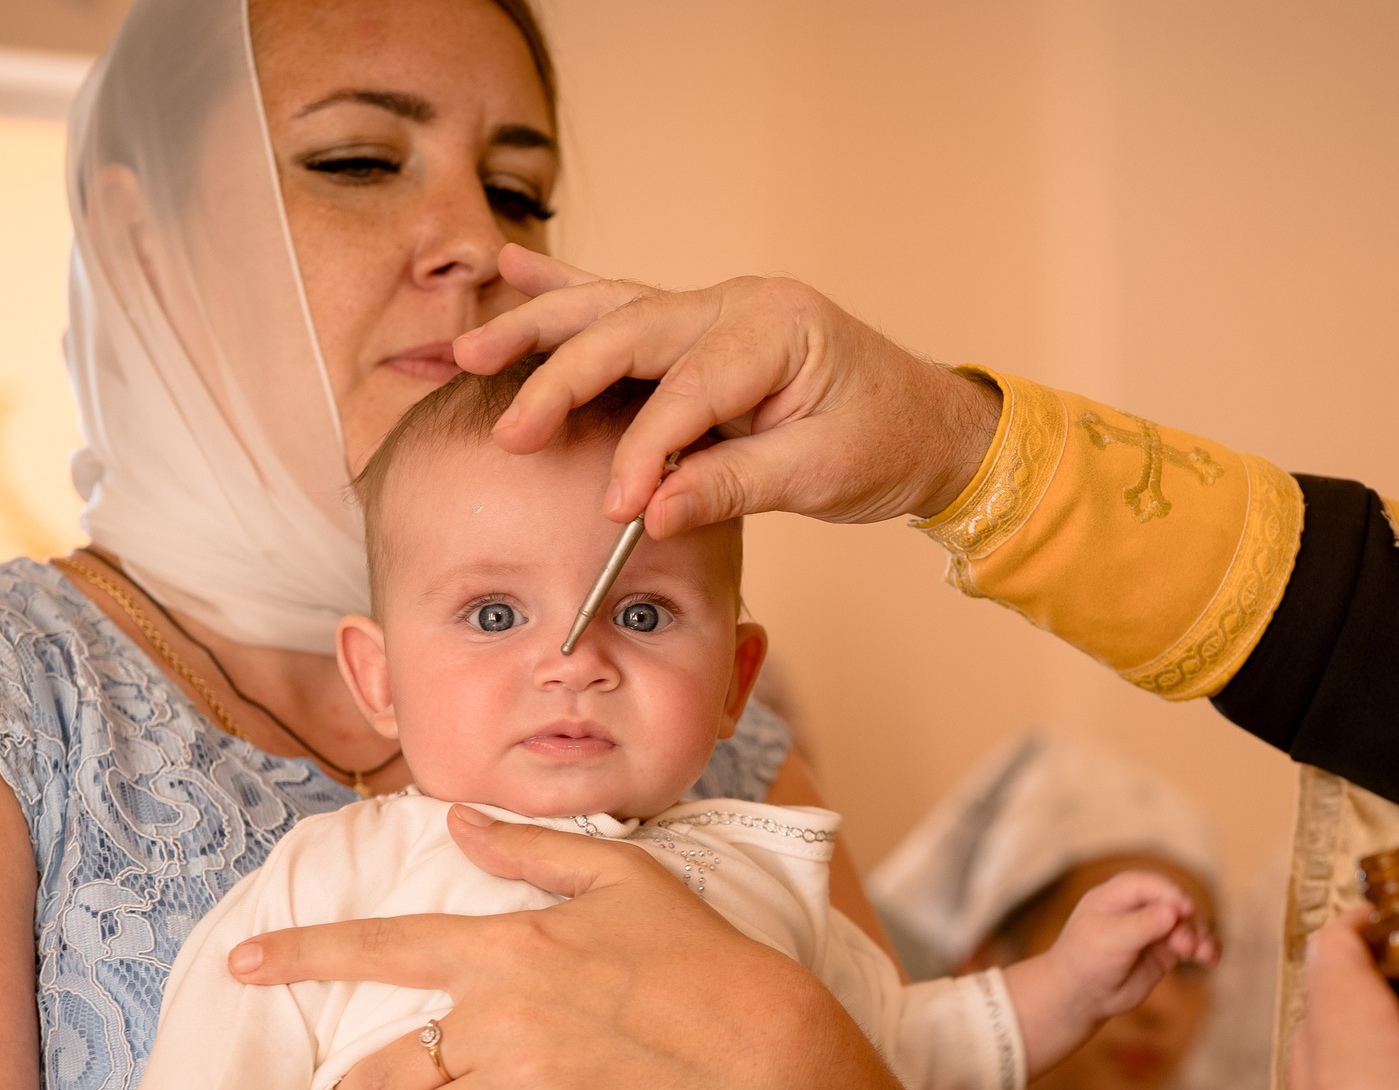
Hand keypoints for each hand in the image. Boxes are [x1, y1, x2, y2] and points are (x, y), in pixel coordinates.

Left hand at [230, 806, 870, 1089]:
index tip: (243, 965)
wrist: (762, 1049)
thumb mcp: (624, 877)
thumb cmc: (699, 956)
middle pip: (376, 1070)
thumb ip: (531, 851)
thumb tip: (462, 824)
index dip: (302, 956)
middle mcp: (496, 1021)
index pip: (380, 946)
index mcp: (505, 947)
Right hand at [453, 246, 1002, 538]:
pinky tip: (512, 267)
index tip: (619, 509)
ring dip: (538, 328)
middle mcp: (739, 303)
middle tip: (511, 432)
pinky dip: (566, 292)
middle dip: (560, 378)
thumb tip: (652, 513)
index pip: (690, 393)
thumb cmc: (885, 442)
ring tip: (471, 349)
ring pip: (611, 308)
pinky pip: (623, 305)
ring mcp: (716, 307)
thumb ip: (731, 486)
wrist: (927, 421)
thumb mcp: (821, 475)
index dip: (648, 453)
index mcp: (777, 329)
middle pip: (630, 330)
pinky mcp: (702, 328)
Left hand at [1000, 870, 1211, 1072]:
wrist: (1079, 997)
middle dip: (1187, 921)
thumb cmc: (1085, 961)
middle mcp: (1140, 907)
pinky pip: (1192, 945)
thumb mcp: (1109, 939)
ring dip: (1200, 936)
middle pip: (1175, 904)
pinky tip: (1212, 959)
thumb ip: (1141, 925)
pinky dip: (1205, 949)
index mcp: (1118, 894)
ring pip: (1188, 925)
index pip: (1150, 885)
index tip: (1185, 910)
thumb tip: (1172, 911)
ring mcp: (1155, 929)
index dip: (1170, 894)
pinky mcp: (1166, 951)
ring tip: (1204, 954)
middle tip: (1187, 945)